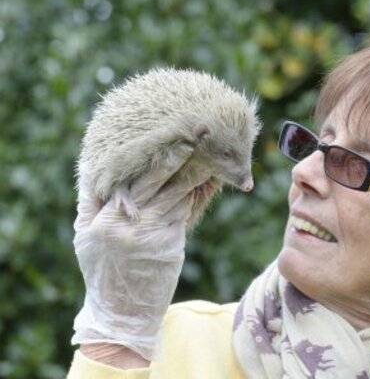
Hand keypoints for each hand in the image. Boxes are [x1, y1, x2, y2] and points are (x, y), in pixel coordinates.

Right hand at [71, 142, 197, 360]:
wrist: (123, 311)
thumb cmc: (103, 270)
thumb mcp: (86, 238)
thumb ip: (92, 203)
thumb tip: (93, 167)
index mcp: (102, 219)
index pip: (125, 180)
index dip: (144, 157)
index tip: (160, 135)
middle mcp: (127, 224)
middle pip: (155, 181)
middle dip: (176, 155)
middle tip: (196, 132)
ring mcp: (151, 234)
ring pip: (176, 194)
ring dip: (194, 173)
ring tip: (211, 151)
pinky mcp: (171, 244)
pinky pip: (186, 212)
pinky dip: (197, 196)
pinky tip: (209, 181)